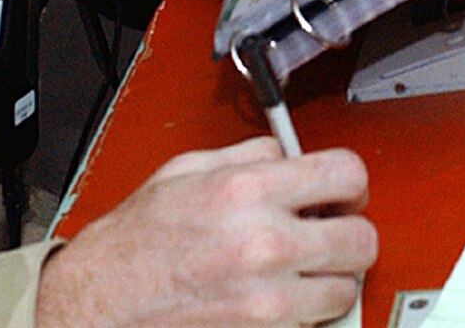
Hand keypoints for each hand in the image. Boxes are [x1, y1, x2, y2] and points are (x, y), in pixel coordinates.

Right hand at [37, 137, 374, 326]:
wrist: (102, 303)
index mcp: (247, 190)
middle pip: (362, 238)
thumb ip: (248, 156)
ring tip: (304, 267)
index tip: (341, 191)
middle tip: (330, 231)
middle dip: (349, 231)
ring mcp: (268, 298)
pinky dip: (306, 309)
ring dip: (331, 276)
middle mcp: (265, 244)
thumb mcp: (186, 170)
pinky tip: (281, 292)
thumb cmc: (135, 243)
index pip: (347, 174)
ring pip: (347, 287)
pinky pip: (314, 320)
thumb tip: (289, 154)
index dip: (350, 182)